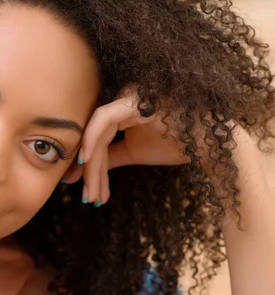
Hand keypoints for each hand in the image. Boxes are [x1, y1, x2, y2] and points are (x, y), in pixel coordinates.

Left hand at [62, 88, 189, 205]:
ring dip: (93, 166)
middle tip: (87, 198)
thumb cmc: (176, 143)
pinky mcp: (134, 99)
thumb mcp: (134, 151)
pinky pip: (105, 118)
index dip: (89, 165)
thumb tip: (83, 169)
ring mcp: (128, 96)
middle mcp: (121, 98)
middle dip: (89, 170)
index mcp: (121, 108)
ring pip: (98, 133)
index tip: (84, 191)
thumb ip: (109, 156)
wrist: (211, 145)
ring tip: (93, 195)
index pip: (98, 138)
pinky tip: (86, 160)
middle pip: (95, 137)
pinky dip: (92, 139)